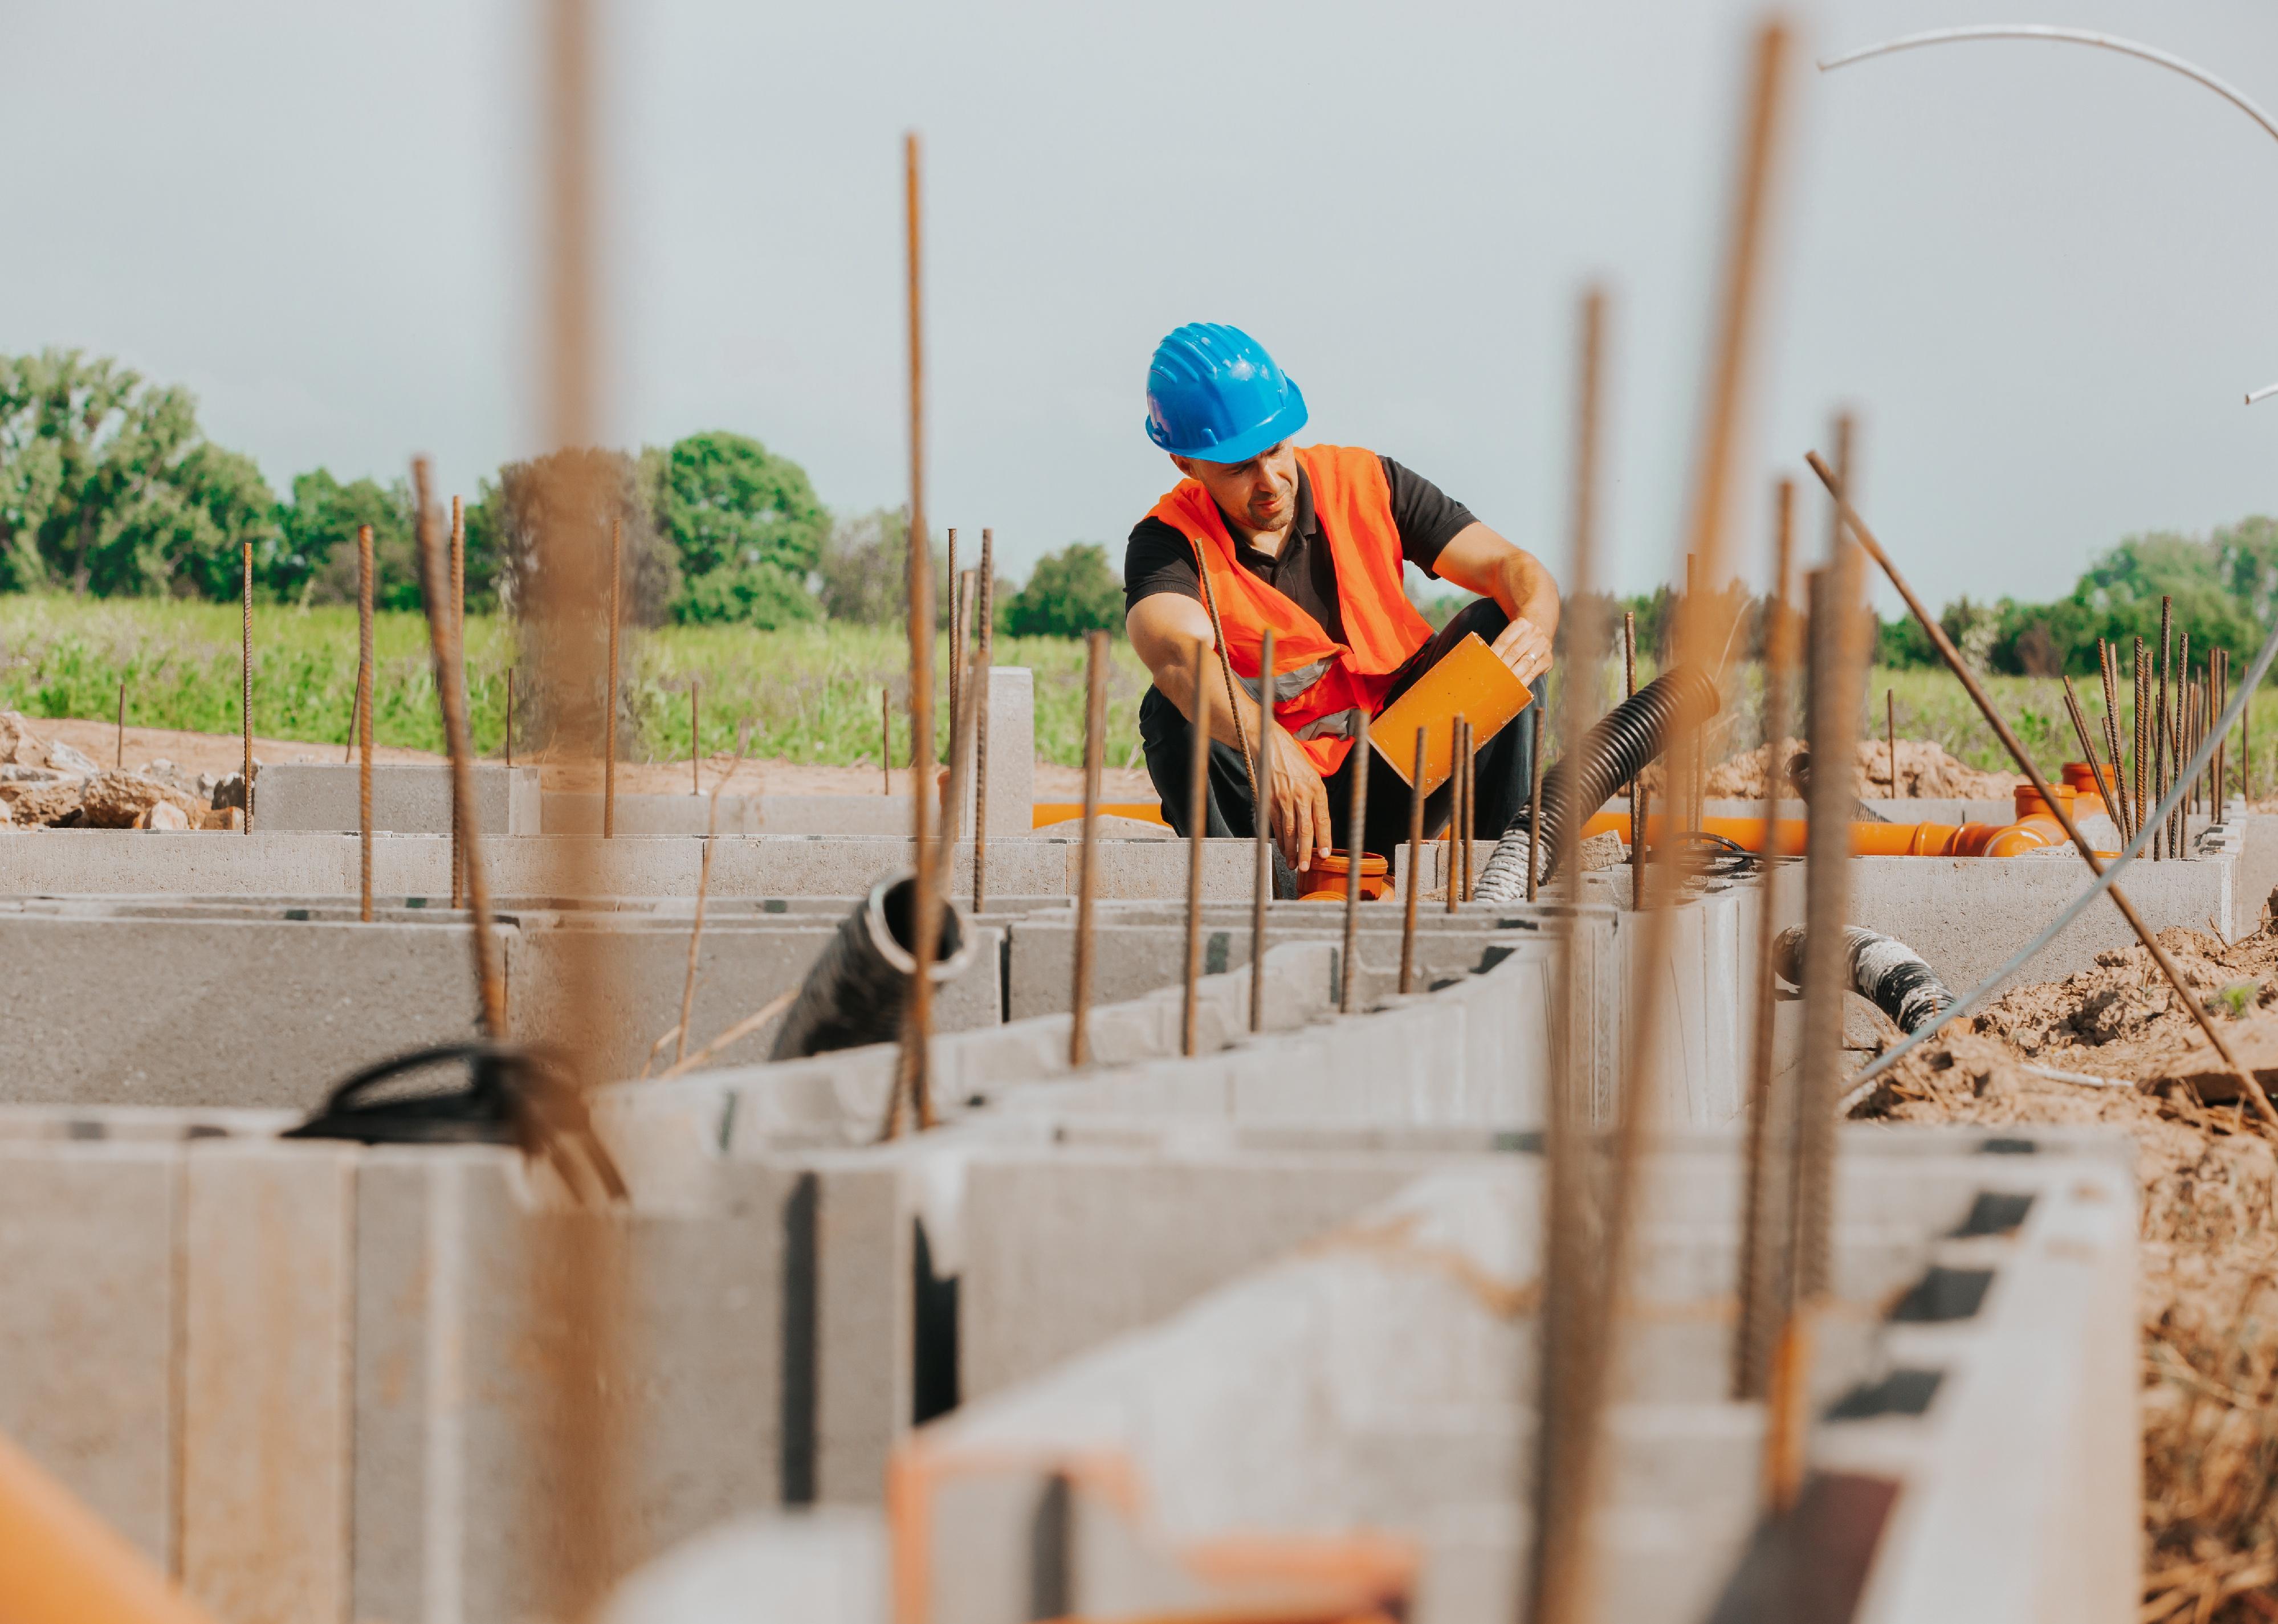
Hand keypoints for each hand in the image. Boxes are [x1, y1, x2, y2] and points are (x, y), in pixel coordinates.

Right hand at [1261, 726, 1332, 872]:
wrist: (1272, 746)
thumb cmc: (1295, 762)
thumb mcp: (1313, 777)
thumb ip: (1317, 800)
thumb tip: (1319, 825)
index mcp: (1316, 789)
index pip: (1322, 820)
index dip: (1324, 839)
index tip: (1325, 855)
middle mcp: (1301, 795)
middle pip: (1305, 830)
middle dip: (1305, 852)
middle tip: (1305, 867)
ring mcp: (1284, 799)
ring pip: (1289, 831)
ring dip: (1291, 850)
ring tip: (1293, 864)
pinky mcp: (1269, 801)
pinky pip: (1276, 825)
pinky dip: (1280, 839)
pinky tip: (1283, 849)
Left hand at [1491, 614, 1553, 686]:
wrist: (1541, 634)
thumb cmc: (1519, 639)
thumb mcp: (1511, 635)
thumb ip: (1500, 646)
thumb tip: (1484, 663)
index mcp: (1520, 624)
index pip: (1503, 641)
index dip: (1494, 655)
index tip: (1485, 666)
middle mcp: (1534, 633)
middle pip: (1514, 652)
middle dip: (1502, 667)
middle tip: (1492, 678)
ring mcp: (1543, 646)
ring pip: (1525, 663)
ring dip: (1513, 675)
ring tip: (1503, 684)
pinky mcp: (1548, 659)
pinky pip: (1534, 672)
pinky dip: (1524, 680)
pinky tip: (1516, 686)